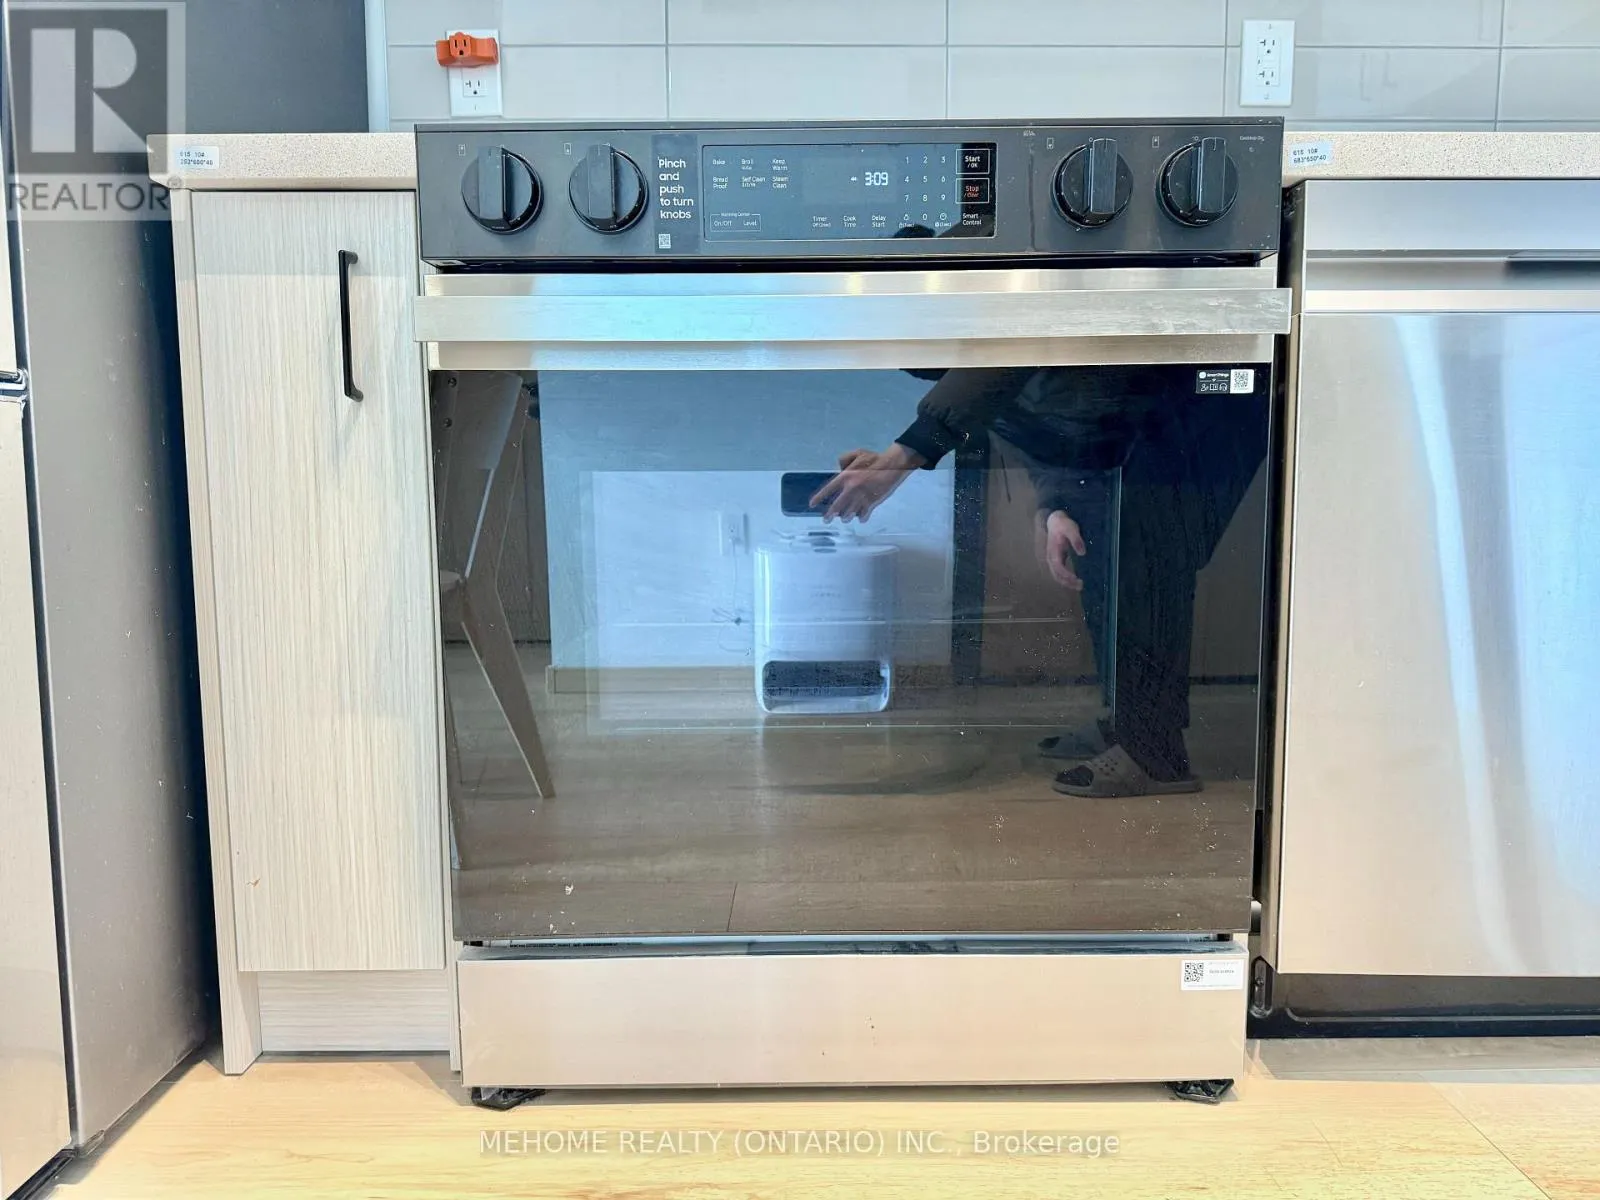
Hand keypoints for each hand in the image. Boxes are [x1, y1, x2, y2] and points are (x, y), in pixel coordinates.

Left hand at [809, 444, 924, 522]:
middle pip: (837, 506)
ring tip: (844, 518)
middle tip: (826, 520)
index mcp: (846, 476)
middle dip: (830, 514)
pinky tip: (861, 518)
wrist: (893, 465)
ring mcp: (862, 497)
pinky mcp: (873, 502)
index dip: (819, 497)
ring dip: (846, 517)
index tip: (812, 504)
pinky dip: (862, 517)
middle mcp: (852, 489)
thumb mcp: (857, 453)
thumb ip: (844, 460)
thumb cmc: (875, 459)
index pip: (828, 489)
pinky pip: (864, 514)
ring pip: (850, 512)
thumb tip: (839, 470)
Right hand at [1044, 509, 1086, 590]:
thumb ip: (1076, 540)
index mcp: (1053, 552)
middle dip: (1067, 582)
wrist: (1055, 521)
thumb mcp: (1071, 528)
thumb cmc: (1063, 524)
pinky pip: (1061, 573)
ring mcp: (1054, 560)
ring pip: (1058, 576)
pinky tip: (1076, 580)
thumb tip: (1082, 553)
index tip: (1076, 578)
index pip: (1058, 567)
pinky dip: (1067, 578)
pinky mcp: (1058, 560)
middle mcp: (1051, 559)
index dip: (1066, 574)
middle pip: (1057, 575)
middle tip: (1080, 586)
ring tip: (1080, 586)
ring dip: (1067, 582)